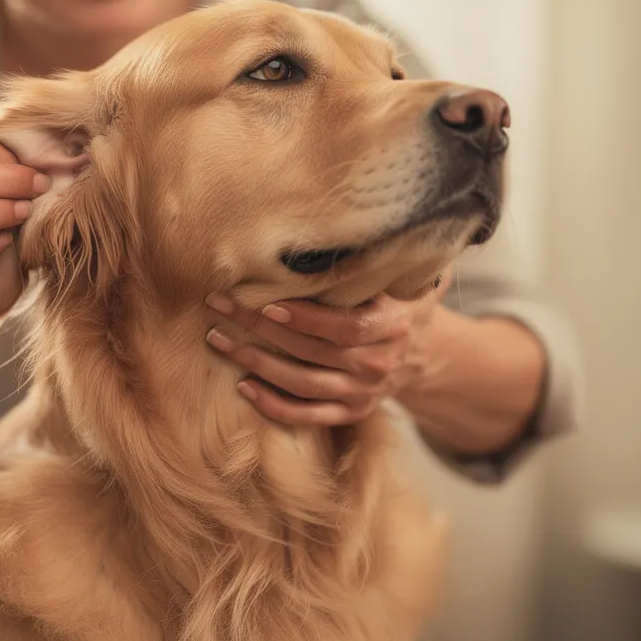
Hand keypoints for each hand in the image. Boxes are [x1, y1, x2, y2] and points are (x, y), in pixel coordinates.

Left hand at [205, 268, 453, 426]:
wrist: (420, 350)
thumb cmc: (394, 301)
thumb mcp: (396, 278)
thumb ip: (376, 260)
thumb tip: (354, 224)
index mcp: (393, 326)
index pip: (345, 327)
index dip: (305, 318)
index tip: (267, 301)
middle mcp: (379, 364)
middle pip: (313, 351)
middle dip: (262, 329)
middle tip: (222, 307)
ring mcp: (364, 393)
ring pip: (304, 384)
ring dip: (256, 364)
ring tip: (220, 341)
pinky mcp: (351, 413)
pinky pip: (308, 416)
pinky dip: (274, 406)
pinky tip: (243, 387)